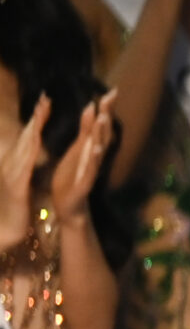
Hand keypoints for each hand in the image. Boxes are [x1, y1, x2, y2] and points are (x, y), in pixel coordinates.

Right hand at [0, 98, 52, 256]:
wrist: (4, 229)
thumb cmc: (14, 206)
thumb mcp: (21, 181)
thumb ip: (24, 165)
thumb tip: (30, 152)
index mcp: (17, 163)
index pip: (29, 137)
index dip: (37, 120)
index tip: (46, 102)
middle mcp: (13, 164)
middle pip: (26, 137)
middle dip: (36, 118)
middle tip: (45, 99)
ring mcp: (13, 173)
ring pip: (25, 146)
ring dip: (34, 128)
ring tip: (42, 113)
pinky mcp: (17, 186)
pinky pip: (25, 165)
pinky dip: (31, 151)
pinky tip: (37, 141)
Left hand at [49, 100, 113, 218]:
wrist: (70, 204)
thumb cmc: (72, 176)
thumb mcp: (77, 149)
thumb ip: (85, 130)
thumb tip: (91, 107)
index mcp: (92, 147)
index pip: (101, 125)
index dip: (106, 108)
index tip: (112, 91)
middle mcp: (95, 156)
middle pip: (103, 133)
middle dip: (106, 115)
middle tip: (109, 98)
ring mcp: (91, 168)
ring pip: (98, 148)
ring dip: (101, 134)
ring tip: (102, 117)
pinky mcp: (84, 182)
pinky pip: (89, 168)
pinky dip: (92, 158)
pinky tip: (94, 148)